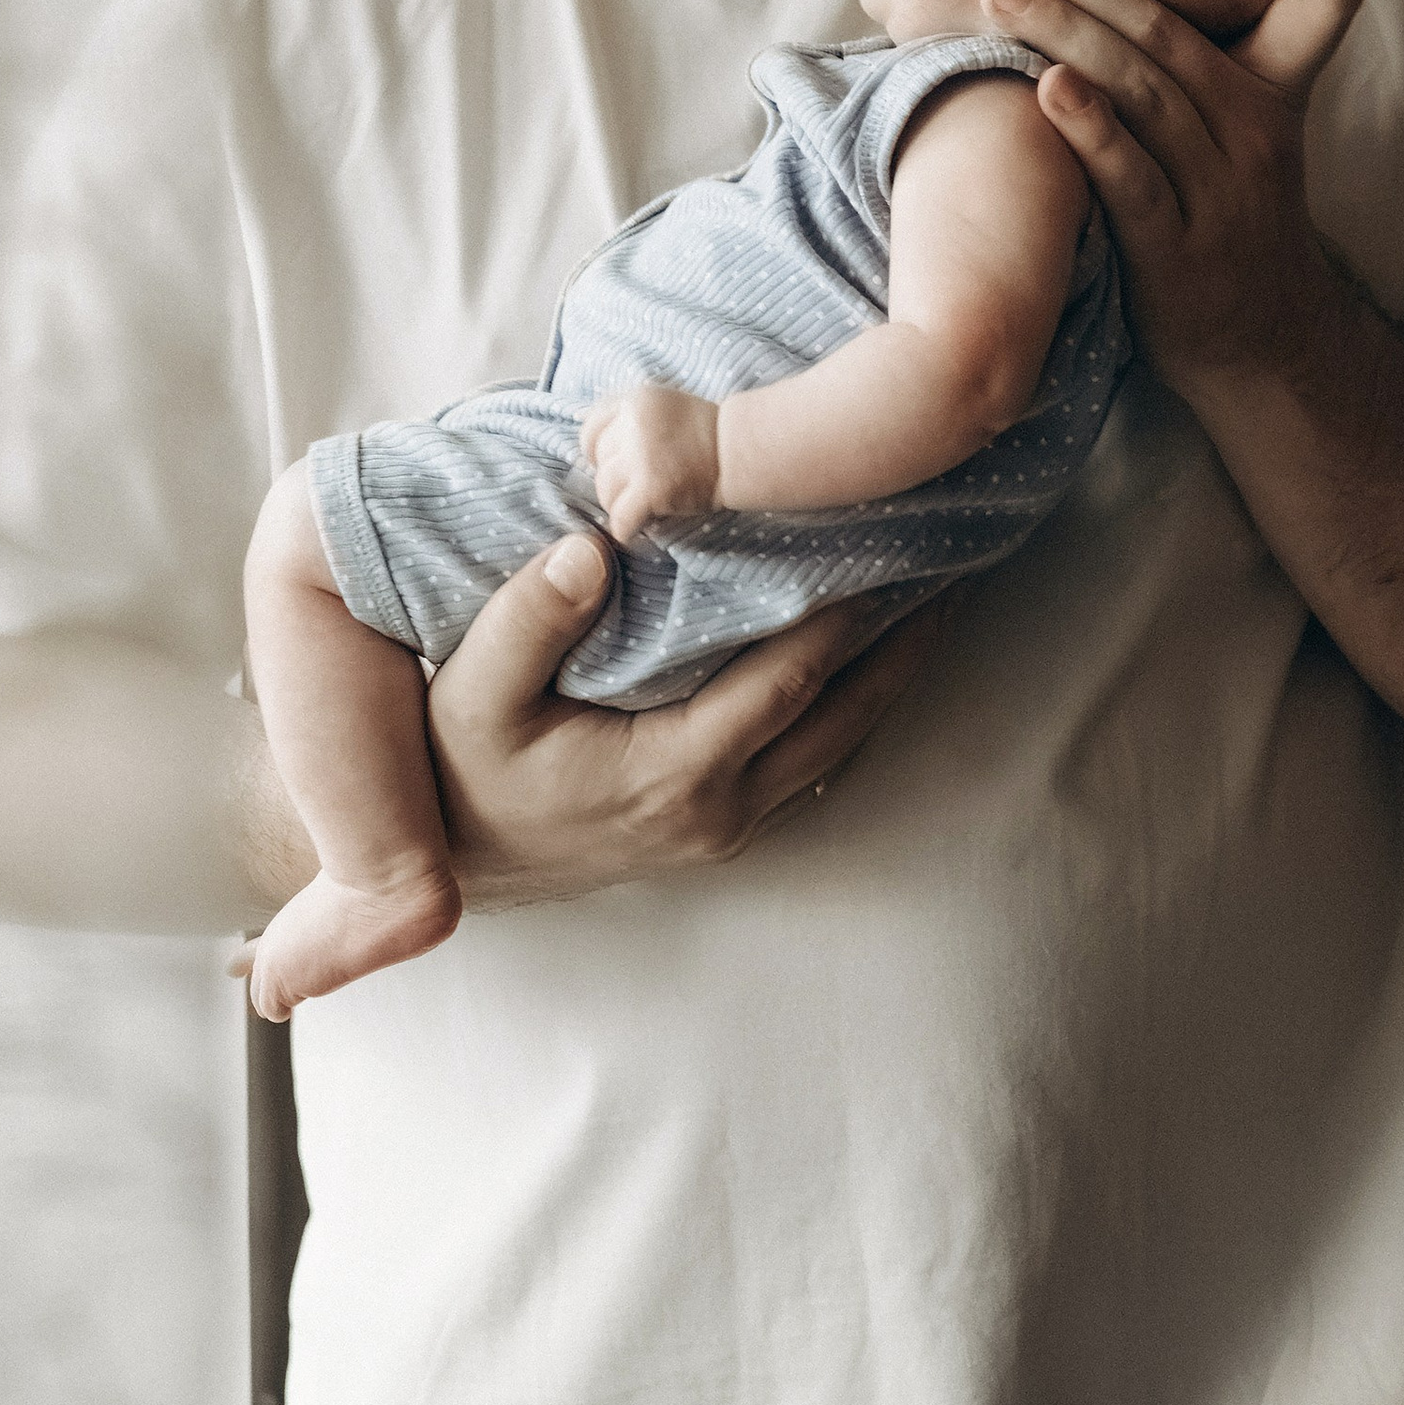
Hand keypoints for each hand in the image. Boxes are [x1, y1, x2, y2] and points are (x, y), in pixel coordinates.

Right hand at [425, 534, 945, 904]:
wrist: (446, 865)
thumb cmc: (459, 773)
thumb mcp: (471, 696)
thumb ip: (527, 622)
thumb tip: (591, 547)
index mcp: (673, 773)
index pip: (789, 679)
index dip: (847, 611)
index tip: (889, 539)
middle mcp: (719, 808)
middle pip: (844, 713)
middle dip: (905, 639)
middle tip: (957, 561)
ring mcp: (726, 824)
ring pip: (839, 740)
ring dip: (892, 673)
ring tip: (939, 597)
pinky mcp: (720, 823)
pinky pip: (811, 757)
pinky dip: (851, 702)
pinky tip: (873, 654)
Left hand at [579, 382, 721, 538]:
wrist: (740, 451)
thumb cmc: (708, 433)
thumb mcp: (665, 407)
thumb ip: (632, 420)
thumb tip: (596, 451)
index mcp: (635, 401)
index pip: (590, 428)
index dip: (595, 450)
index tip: (610, 462)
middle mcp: (633, 425)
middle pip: (599, 463)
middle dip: (614, 479)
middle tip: (637, 487)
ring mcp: (640, 457)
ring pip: (605, 491)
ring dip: (620, 504)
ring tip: (642, 506)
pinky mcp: (650, 489)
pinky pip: (620, 518)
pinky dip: (625, 528)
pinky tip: (637, 528)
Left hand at [971, 0, 1365, 395]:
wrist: (1261, 347)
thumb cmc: (1222, 216)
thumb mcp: (1235, 132)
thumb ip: (1183, 58)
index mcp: (1276, 92)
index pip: (1328, 4)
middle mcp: (1257, 132)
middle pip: (1167, 35)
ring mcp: (1224, 193)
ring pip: (1144, 94)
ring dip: (1064, 32)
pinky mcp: (1182, 252)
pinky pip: (1134, 179)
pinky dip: (1093, 130)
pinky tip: (1048, 87)